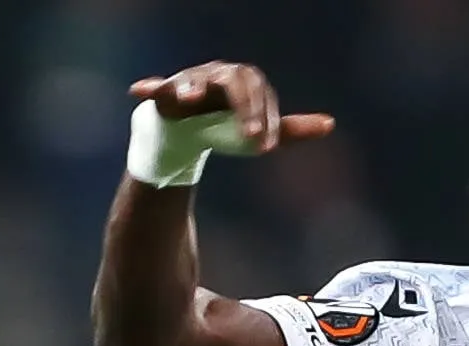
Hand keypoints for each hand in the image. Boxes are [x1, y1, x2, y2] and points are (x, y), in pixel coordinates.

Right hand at [128, 62, 335, 156]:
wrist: (182, 137)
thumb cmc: (222, 129)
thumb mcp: (257, 133)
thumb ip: (291, 129)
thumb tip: (330, 124)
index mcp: (243, 82)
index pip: (260, 93)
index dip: (265, 117)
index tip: (266, 146)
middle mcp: (217, 75)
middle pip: (234, 82)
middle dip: (243, 108)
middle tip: (251, 137)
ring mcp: (190, 82)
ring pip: (195, 80)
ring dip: (193, 87)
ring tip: (192, 97)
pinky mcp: (164, 95)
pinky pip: (158, 89)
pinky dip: (150, 88)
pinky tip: (139, 90)